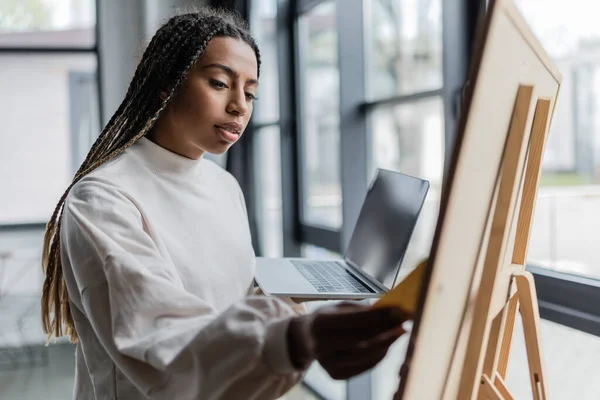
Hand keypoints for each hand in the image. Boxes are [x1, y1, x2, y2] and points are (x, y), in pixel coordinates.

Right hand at [287, 302, 408, 379]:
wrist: (304, 339)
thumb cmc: (327, 319)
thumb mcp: (338, 307)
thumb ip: (362, 310)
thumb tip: (391, 312)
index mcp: (320, 323)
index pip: (355, 319)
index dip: (380, 316)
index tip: (400, 310)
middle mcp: (321, 345)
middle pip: (362, 340)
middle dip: (387, 330)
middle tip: (404, 321)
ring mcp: (327, 363)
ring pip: (366, 355)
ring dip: (387, 343)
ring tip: (398, 331)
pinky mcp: (335, 375)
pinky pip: (364, 366)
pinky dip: (379, 354)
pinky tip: (386, 344)